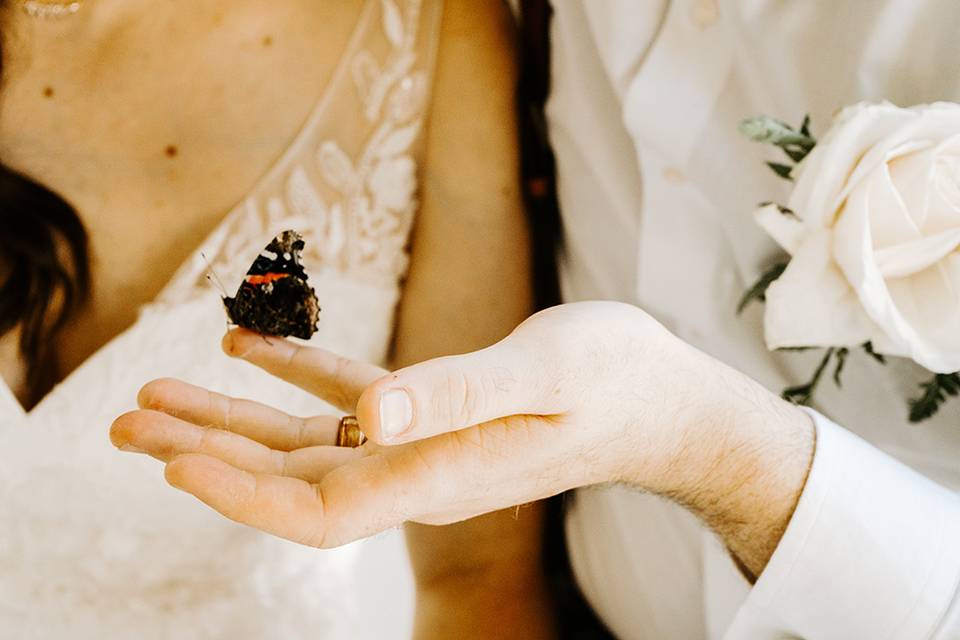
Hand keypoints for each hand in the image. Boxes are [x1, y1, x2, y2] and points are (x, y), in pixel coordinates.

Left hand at [111, 301, 812, 574]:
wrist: (657, 397)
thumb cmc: (615, 380)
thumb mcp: (544, 369)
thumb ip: (457, 393)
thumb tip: (372, 418)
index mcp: (439, 473)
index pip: (318, 509)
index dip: (241, 491)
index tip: (174, 461)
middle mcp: (417, 471)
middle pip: (287, 482)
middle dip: (204, 454)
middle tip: (122, 427)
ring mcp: (419, 443)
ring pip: (304, 444)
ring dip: (230, 418)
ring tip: (154, 393)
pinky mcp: (429, 411)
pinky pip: (345, 399)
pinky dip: (292, 374)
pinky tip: (247, 343)